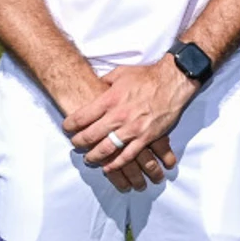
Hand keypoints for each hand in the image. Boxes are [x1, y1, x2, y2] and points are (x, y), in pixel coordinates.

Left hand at [64, 59, 195, 191]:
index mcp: (109, 99)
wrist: (172, 82)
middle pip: (90, 135)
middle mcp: (118, 116)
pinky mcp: (146, 137)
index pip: (82, 117)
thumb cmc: (147, 76)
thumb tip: (96, 85)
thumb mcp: (121, 73)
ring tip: (89, 158)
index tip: (67, 128)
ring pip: (106, 149)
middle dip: (79, 142)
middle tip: (75, 144)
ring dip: (94, 156)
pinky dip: (116, 164)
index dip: (70, 125)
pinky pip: (127, 155)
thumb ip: (105, 81)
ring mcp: (132, 129)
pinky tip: (109, 167)